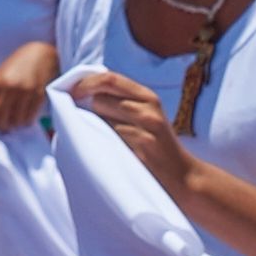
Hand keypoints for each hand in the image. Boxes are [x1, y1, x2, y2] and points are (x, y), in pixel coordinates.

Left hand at [0, 67, 49, 134]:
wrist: (42, 54)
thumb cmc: (20, 64)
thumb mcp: (3, 73)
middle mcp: (11, 87)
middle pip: (0, 116)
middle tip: (1, 129)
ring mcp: (26, 92)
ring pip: (15, 120)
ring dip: (14, 126)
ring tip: (14, 125)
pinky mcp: (39, 96)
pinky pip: (29, 117)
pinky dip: (25, 122)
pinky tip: (24, 120)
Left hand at [68, 68, 189, 193]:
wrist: (184, 177)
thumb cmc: (159, 149)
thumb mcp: (147, 119)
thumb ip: (123, 105)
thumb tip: (86, 97)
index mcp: (148, 96)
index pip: (110, 78)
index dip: (86, 82)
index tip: (71, 92)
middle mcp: (149, 107)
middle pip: (101, 97)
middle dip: (85, 107)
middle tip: (77, 119)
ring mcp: (147, 126)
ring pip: (103, 117)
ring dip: (92, 126)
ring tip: (96, 137)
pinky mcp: (144, 146)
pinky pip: (111, 137)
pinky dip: (102, 142)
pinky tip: (105, 151)